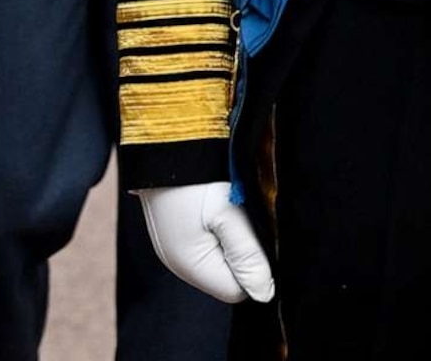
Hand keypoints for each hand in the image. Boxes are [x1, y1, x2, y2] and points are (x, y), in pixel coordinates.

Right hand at [135, 183, 275, 303]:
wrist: (164, 135)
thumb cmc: (196, 174)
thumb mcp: (227, 213)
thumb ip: (247, 255)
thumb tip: (265, 294)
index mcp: (191, 265)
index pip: (238, 290)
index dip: (256, 267)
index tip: (262, 234)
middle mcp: (180, 262)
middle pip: (228, 274)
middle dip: (246, 252)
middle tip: (250, 215)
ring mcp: (176, 244)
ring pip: (220, 255)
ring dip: (235, 236)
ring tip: (237, 204)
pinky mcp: (177, 227)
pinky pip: (209, 238)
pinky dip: (222, 224)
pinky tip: (224, 200)